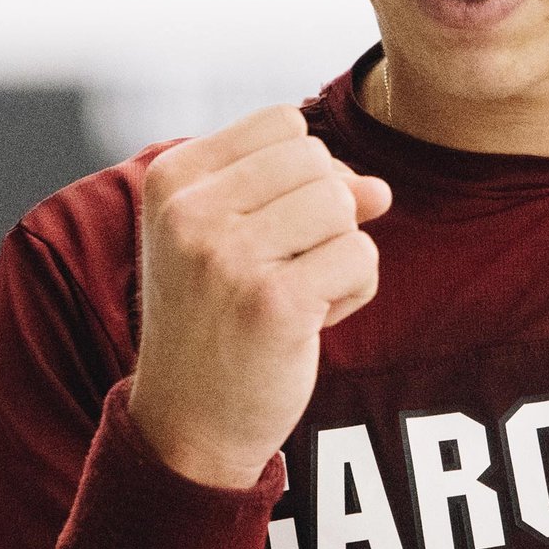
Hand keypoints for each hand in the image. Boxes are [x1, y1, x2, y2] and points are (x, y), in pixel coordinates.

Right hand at [127, 106, 390, 488]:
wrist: (187, 424)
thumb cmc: (215, 320)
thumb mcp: (235, 239)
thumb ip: (301, 193)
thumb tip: (377, 188)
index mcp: (171, 179)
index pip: (282, 124)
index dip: (303, 172)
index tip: (270, 229)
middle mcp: (191, 211)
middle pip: (317, 160)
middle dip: (324, 213)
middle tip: (283, 270)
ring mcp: (230, 256)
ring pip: (343, 204)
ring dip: (340, 252)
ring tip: (296, 294)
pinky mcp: (275, 303)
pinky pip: (361, 257)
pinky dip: (354, 290)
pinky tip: (311, 322)